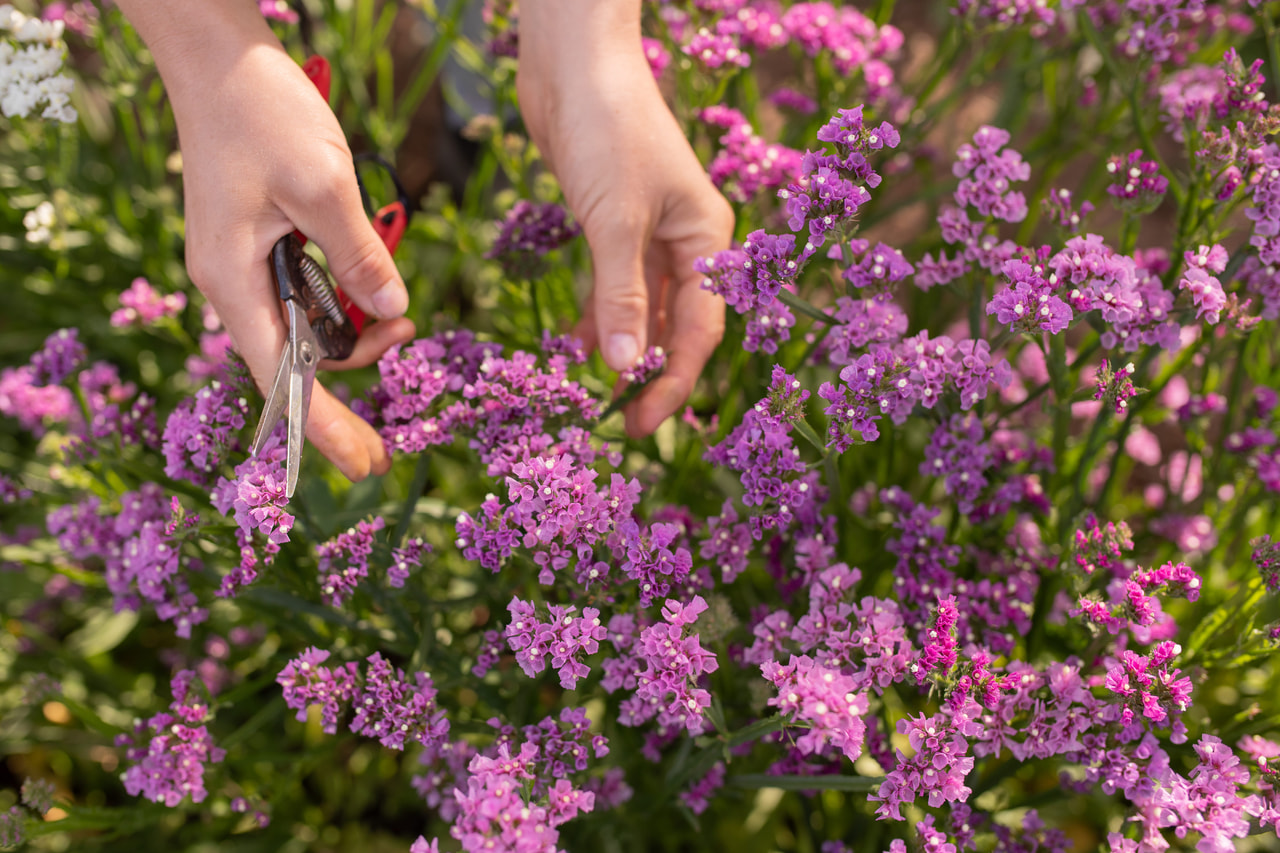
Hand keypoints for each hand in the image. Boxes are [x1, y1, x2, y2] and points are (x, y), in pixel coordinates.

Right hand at [118, 1, 413, 482]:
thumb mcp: (324, 185)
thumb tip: (394, 313)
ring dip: (359, 329)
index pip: (282, 379)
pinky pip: (312, 294)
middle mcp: (236, 286)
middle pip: (301, 360)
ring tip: (401, 313)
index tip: (365, 464)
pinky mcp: (265, 248)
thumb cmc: (262, 116)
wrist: (222, 62)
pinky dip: (349, 297)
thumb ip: (360, 255)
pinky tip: (377, 283)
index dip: (323, 427)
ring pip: (312, 327)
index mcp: (235, 283)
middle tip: (403, 371)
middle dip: (356, 372)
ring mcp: (249, 268)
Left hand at [517, 1, 732, 436]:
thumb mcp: (615, 221)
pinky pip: (615, 285)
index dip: (674, 383)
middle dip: (651, 373)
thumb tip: (627, 371)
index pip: (701, 332)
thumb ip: (621, 298)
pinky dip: (601, 314)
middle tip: (620, 421)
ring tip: (595, 391)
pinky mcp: (612, 222)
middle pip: (677, 326)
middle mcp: (688, 241)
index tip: (642, 424)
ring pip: (644, 309)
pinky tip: (580, 342)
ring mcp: (649, 233)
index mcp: (709, 240)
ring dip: (623, 348)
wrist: (572, 60)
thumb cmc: (608, 129)